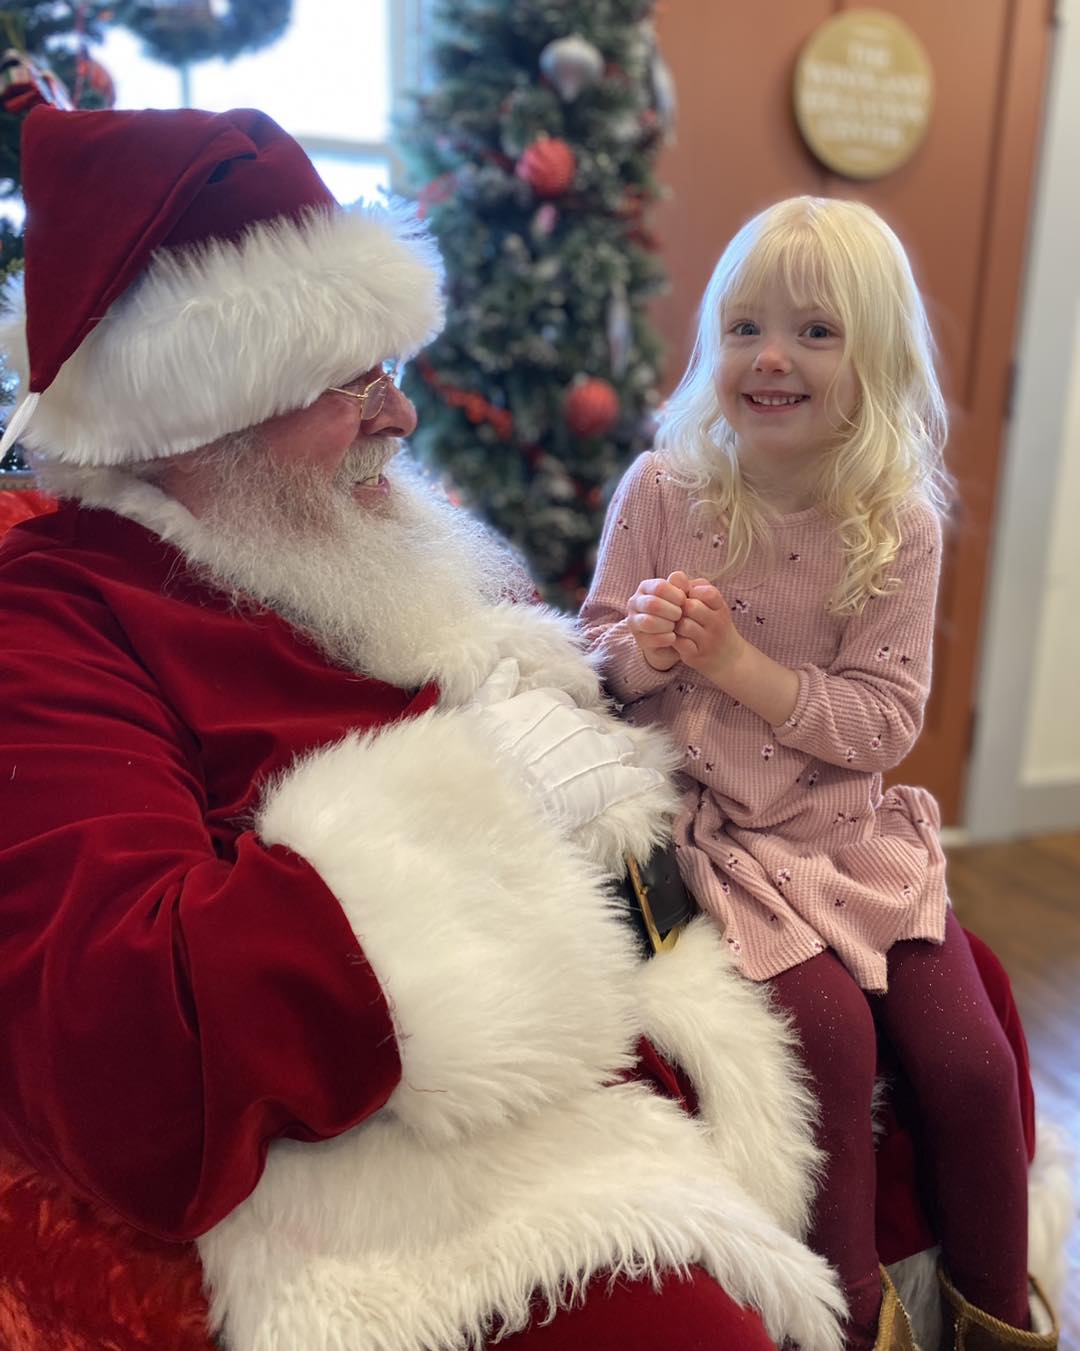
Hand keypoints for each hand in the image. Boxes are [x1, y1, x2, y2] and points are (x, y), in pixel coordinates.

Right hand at [471, 665, 663, 833]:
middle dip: (591, 739)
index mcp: (550, 702)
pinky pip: (638, 776)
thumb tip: (506, 664)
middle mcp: (580, 721)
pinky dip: (646, 778)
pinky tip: (652, 780)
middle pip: (594, 726)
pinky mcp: (614, 781)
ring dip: (619, 755)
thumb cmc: (484, 754)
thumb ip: (497, 686)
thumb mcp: (480, 711)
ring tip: (619, 766)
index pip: (565, 705)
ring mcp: (600, 750)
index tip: (557, 734)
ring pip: (619, 746)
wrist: (501, 794)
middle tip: (584, 756)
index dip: (562, 722)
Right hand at [627, 571, 693, 670]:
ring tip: (675, 626)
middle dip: (672, 611)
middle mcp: (635, 603)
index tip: (684, 601)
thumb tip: (680, 578)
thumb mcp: (684, 595)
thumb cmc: (679, 610)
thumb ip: (683, 585)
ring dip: (667, 625)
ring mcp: (634, 622)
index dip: (676, 595)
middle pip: (652, 604)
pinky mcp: (639, 639)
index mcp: (645, 587)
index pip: (659, 587)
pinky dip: (666, 638)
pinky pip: (652, 639)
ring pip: (648, 622)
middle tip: (680, 615)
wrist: (676, 635)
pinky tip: (673, 637)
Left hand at [672, 580, 743, 679]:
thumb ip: (693, 587)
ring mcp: (708, 641)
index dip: (691, 592)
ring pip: (684, 625)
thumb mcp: (711, 603)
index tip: (686, 598)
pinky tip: (676, 638)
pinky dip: (674, 640)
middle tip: (675, 612)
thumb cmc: (714, 623)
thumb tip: (675, 576)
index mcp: (721, 607)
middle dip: (679, 608)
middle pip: (691, 607)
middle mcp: (717, 623)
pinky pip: (680, 644)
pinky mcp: (697, 656)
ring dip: (675, 624)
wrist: (729, 657)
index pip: (707, 592)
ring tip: (676, 625)